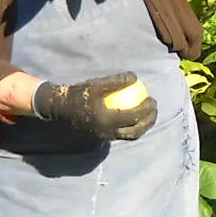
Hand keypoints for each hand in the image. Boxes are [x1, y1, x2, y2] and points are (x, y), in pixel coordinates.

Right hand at [33, 72, 157, 141]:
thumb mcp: (97, 84)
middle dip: (149, 121)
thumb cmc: (80, 94)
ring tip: (149, 115)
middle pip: (135, 131)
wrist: (60, 108)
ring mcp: (104, 137)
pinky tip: (137, 117)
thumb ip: (117, 81)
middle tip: (154, 109)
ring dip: (143, 127)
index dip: (147, 109)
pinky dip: (132, 128)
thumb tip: (136, 78)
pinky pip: (122, 134)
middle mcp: (107, 132)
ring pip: (130, 136)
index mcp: (106, 120)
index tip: (152, 99)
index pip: (134, 116)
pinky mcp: (102, 138)